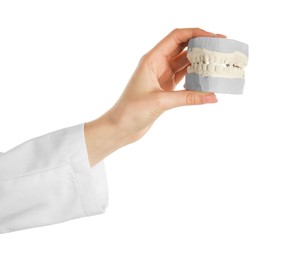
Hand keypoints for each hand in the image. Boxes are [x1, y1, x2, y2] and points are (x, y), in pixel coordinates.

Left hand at [85, 28, 224, 165]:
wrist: (121, 127)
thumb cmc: (131, 111)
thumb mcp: (160, 101)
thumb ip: (188, 98)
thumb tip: (212, 96)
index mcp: (152, 59)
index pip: (176, 37)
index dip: (195, 33)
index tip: (214, 36)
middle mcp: (157, 64)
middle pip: (182, 47)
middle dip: (201, 44)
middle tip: (221, 46)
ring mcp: (161, 76)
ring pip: (184, 62)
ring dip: (200, 60)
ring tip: (217, 61)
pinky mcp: (165, 88)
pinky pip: (183, 77)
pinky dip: (195, 76)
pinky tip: (206, 77)